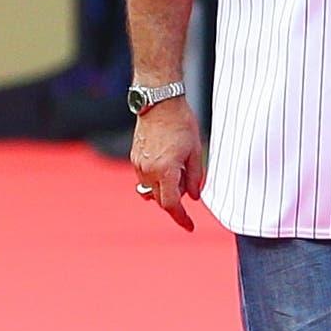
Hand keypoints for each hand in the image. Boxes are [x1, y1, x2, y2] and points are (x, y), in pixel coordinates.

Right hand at [131, 97, 204, 230]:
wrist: (159, 103)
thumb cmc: (181, 124)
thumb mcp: (196, 150)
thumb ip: (196, 176)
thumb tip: (195, 196)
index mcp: (166, 171)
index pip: (173, 204)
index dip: (182, 218)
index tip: (190, 226)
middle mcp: (148, 171)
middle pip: (161, 200)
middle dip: (176, 201)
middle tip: (189, 187)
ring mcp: (139, 165)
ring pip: (151, 190)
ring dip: (165, 190)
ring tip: (179, 170)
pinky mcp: (134, 158)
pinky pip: (145, 178)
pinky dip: (157, 179)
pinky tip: (168, 164)